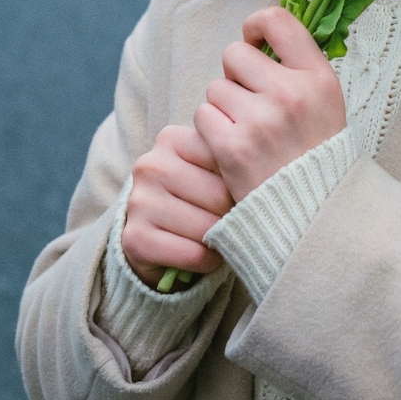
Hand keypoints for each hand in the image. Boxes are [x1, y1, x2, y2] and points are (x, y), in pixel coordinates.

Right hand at [122, 125, 232, 288]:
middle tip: (234, 220)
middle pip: (218, 194)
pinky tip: (206, 255)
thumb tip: (265, 173)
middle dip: (234, 213)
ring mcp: (139, 201)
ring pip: (206, 227)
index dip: (241, 181)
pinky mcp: (135, 238)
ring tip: (220, 237)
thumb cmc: (198, 197)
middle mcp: (150, 165)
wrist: (158, 236)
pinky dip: (208, 261)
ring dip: (222, 239)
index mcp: (172, 138)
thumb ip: (232, 162)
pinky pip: (192, 254)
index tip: (245, 190)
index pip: (226, 157)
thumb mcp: (213, 171)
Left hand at [193, 7, 346, 202]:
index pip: (277, 21)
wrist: (314, 213)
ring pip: (216, 88)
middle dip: (236, 75)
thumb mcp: (326, 100)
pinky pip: (203, 115)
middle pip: (235, 55)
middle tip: (250, 101)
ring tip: (246, 130)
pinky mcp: (233, 147)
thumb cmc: (317, 153)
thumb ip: (299, 66)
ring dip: (223, 106)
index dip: (256, 25)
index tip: (254, 41)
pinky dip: (212, 130)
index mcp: (317, 77)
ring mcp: (260, 120)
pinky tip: (232, 147)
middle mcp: (290, 93)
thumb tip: (262, 31)